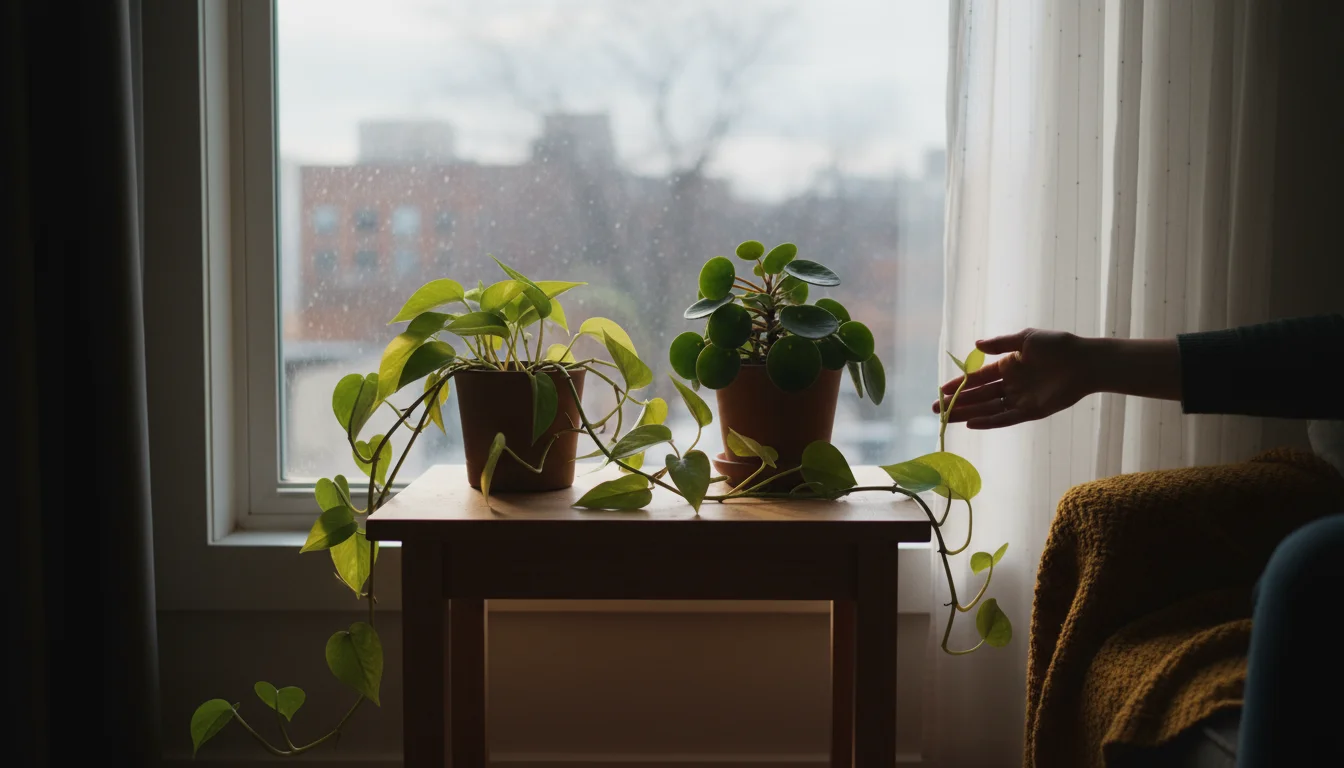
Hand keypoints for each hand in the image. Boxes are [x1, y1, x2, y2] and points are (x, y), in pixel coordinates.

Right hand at [932, 329, 1093, 428]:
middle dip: (958, 402)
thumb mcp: (1025, 339)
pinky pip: (1005, 418)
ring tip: (947, 418)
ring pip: (988, 408)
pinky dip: (989, 421)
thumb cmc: (1057, 346)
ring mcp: (1020, 399)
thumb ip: (1000, 344)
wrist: (1084, 361)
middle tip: (936, 408)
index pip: (978, 378)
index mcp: (1008, 366)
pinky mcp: (1031, 411)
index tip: (941, 390)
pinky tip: (972, 423)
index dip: (959, 384)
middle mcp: (1011, 384)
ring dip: (968, 413)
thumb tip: (975, 346)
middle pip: (979, 396)